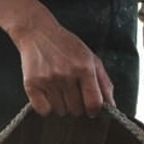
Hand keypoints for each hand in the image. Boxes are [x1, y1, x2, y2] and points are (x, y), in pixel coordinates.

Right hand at [0, 0, 114, 116]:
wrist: (37, 32)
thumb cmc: (66, 46)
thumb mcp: (90, 58)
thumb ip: (103, 82)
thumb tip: (111, 105)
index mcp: (84, 67)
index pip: (93, 102)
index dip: (94, 111)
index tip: (91, 110)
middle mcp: (66, 74)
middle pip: (76, 109)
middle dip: (76, 106)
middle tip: (71, 93)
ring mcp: (48, 79)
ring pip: (60, 111)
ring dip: (61, 105)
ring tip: (58, 89)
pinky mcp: (31, 84)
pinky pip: (43, 110)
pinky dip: (46, 107)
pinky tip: (47, 95)